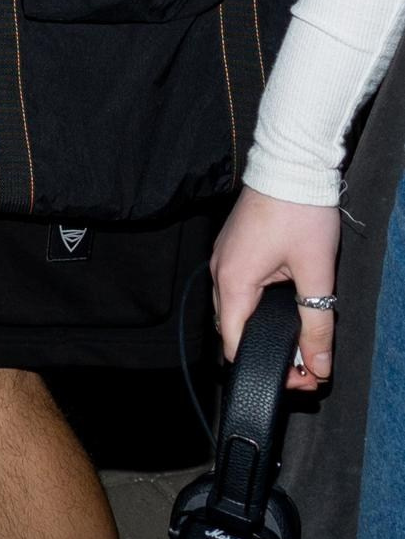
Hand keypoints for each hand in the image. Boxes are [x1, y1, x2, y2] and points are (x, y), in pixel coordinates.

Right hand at [210, 184, 339, 388]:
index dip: (263, 367)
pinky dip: (255, 305)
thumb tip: (319, 366)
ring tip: (296, 338)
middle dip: (263, 350)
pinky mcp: (233, 247)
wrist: (290, 162)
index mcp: (234, 281)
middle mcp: (220, 272)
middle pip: (232, 330)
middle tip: (304, 363)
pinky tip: (282, 306)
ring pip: (234, 309)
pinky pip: (237, 287)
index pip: (234, 345)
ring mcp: (223, 257)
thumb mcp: (316, 273)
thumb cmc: (300, 212)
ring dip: (259, 327)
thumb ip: (317, 324)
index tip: (297, 376)